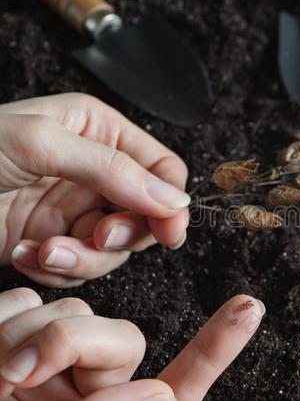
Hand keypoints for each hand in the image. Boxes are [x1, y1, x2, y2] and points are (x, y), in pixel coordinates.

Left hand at [0, 94, 190, 287]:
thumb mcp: (40, 144)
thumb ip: (114, 170)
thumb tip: (173, 199)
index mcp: (100, 132)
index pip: (163, 169)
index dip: (171, 202)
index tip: (168, 231)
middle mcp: (95, 171)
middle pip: (147, 214)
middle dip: (123, 234)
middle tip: (98, 236)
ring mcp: (75, 210)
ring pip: (116, 248)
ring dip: (83, 258)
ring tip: (45, 250)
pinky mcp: (55, 241)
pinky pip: (82, 267)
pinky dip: (57, 268)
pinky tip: (25, 253)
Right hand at [0, 288, 264, 400]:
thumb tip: (164, 393)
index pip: (184, 377)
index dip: (216, 345)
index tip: (250, 307)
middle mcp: (92, 386)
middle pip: (113, 333)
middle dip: (66, 343)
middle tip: (15, 380)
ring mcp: (53, 364)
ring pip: (62, 313)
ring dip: (17, 343)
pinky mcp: (13, 338)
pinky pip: (20, 304)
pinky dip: (0, 324)